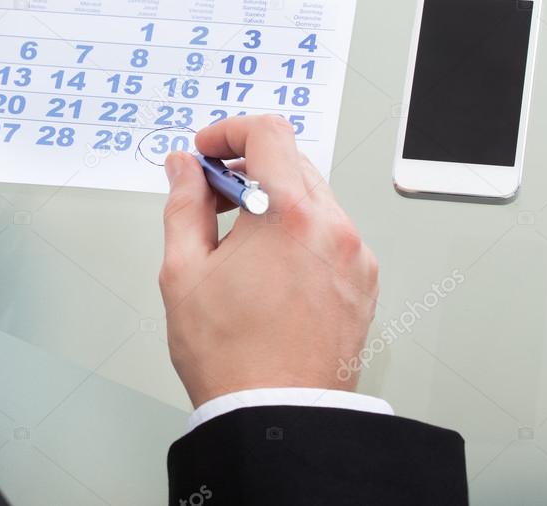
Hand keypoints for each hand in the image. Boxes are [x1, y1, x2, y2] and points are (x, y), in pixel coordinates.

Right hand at [159, 116, 378, 407]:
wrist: (278, 415)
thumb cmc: (231, 356)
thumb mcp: (183, 272)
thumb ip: (183, 205)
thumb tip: (183, 169)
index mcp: (287, 215)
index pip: (267, 133)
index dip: (229, 132)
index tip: (207, 152)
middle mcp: (331, 227)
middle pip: (291, 162)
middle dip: (247, 169)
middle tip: (213, 199)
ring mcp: (353, 254)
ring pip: (313, 196)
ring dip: (274, 201)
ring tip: (240, 243)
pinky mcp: (363, 279)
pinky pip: (330, 232)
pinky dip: (300, 231)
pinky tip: (270, 267)